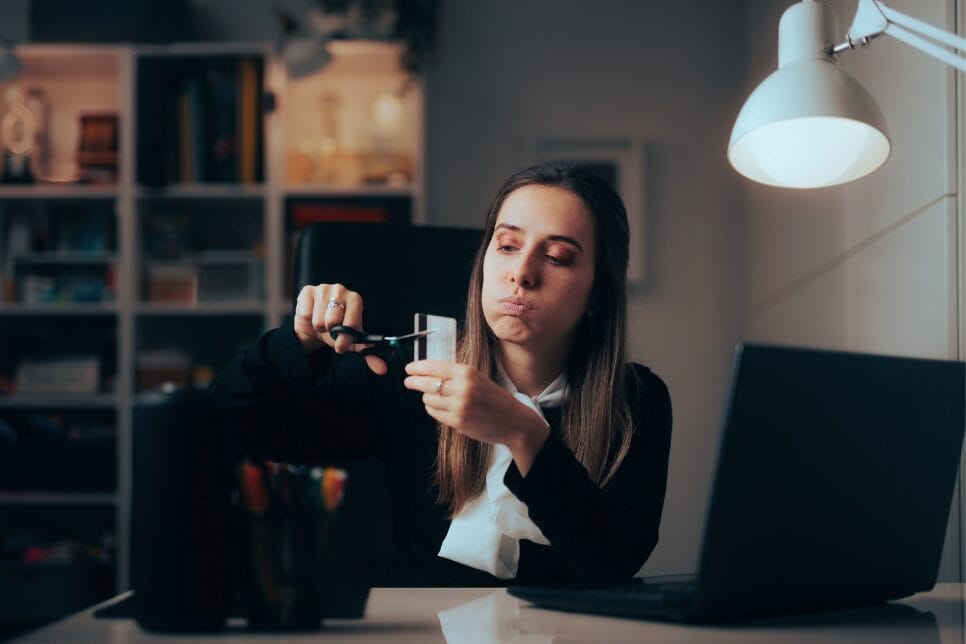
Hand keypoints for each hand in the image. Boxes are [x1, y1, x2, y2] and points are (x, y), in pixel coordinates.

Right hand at [293, 283, 386, 374]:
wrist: (313, 324)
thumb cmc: (335, 331)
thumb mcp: (352, 343)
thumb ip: (367, 354)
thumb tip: (382, 369)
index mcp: (355, 300)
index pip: (351, 323)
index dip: (344, 338)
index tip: (340, 345)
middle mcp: (341, 290)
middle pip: (333, 321)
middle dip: (330, 332)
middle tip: (330, 330)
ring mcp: (323, 288)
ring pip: (318, 320)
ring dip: (318, 327)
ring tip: (321, 324)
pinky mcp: (307, 290)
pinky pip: (306, 314)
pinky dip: (307, 321)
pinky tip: (311, 317)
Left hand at [404, 360, 549, 473]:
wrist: (513, 421)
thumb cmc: (495, 399)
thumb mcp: (478, 379)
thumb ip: (456, 375)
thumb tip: (428, 372)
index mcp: (468, 372)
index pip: (435, 366)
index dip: (418, 367)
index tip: (409, 368)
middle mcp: (462, 387)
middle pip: (427, 383)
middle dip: (414, 382)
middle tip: (408, 382)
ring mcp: (459, 406)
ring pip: (428, 399)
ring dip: (427, 398)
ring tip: (434, 397)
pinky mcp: (457, 421)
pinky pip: (434, 413)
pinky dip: (433, 409)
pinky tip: (440, 407)